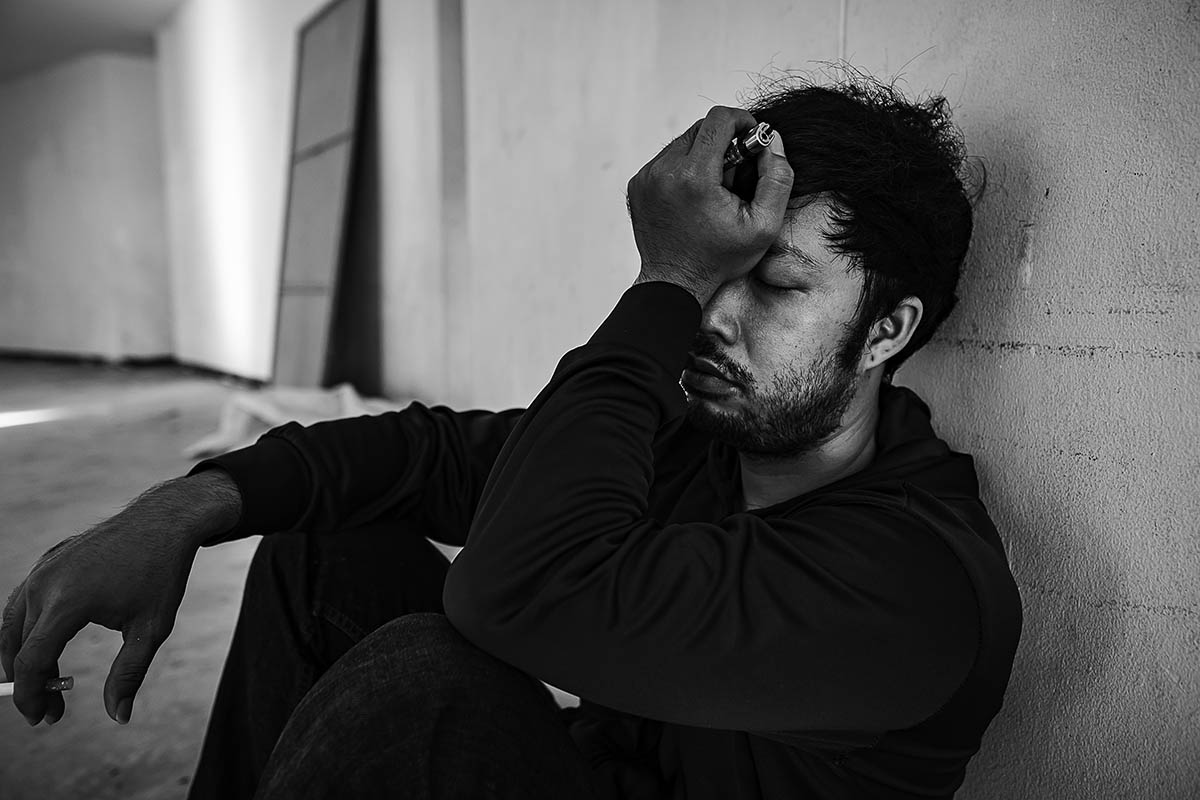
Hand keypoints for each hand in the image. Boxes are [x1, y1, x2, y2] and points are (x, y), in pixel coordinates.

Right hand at [0, 471, 240, 725]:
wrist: (162, 522)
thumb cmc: (161, 575)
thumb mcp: (151, 629)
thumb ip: (129, 674)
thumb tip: (119, 717)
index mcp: (68, 602)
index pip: (32, 660)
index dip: (31, 695)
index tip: (45, 719)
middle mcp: (45, 584)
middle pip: (19, 647)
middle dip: (31, 684)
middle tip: (52, 711)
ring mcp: (43, 569)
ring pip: (12, 624)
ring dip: (19, 658)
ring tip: (42, 685)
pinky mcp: (47, 562)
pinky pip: (22, 602)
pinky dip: (22, 630)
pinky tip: (37, 648)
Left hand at [627, 106, 793, 304]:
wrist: (675, 283)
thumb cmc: (720, 258)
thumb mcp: (764, 225)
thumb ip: (777, 178)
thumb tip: (771, 139)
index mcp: (694, 177)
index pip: (719, 119)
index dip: (742, 121)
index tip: (751, 139)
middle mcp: (664, 171)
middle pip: (701, 128)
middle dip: (724, 142)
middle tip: (734, 173)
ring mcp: (647, 177)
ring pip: (682, 142)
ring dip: (703, 155)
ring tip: (712, 189)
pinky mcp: (637, 185)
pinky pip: (666, 159)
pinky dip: (683, 168)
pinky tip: (692, 197)